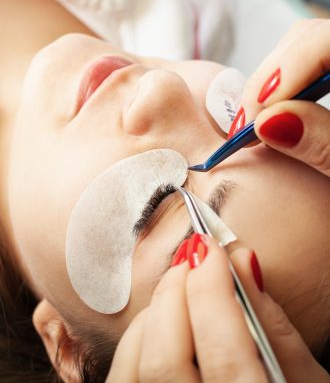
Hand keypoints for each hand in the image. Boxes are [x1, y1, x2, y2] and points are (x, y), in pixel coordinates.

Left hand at [106, 234, 328, 381]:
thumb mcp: (302, 377)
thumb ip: (272, 323)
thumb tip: (241, 260)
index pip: (222, 351)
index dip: (212, 291)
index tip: (210, 247)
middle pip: (166, 357)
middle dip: (176, 293)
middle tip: (193, 257)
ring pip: (137, 363)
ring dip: (157, 310)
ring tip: (182, 283)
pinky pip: (124, 372)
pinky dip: (138, 334)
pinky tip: (162, 319)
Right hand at [231, 19, 329, 176]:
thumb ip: (321, 143)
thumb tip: (267, 123)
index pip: (323, 42)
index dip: (282, 74)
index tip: (255, 119)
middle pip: (303, 40)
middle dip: (265, 82)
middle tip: (246, 128)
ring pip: (297, 51)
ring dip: (268, 87)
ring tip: (253, 126)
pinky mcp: (328, 75)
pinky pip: (302, 67)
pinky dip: (280, 91)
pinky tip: (271, 117)